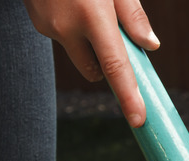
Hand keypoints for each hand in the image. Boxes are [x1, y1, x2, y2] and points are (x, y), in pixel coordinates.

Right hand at [24, 0, 159, 127]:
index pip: (115, 66)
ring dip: (89, 44)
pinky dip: (73, 29)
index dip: (128, 96)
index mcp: (93, 15)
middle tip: (114, 39)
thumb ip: (133, 14)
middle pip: (96, 70)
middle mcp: (67, 26)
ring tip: (87, 8)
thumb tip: (150, 46)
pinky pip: (64, 38)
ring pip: (79, 54)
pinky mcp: (37, 25)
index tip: (138, 120)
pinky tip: (70, 3)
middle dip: (108, 66)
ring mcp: (48, 28)